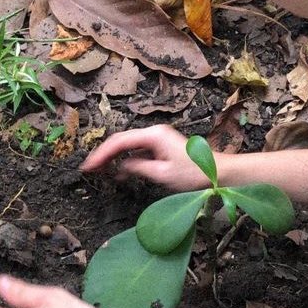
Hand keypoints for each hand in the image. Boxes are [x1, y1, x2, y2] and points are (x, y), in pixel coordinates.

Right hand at [80, 125, 209, 190]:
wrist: (219, 173)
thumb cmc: (194, 173)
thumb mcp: (162, 174)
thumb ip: (138, 168)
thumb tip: (121, 166)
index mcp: (153, 135)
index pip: (119, 142)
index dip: (101, 154)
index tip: (89, 167)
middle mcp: (154, 132)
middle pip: (121, 140)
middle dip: (104, 154)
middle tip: (88, 169)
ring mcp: (158, 139)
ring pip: (128, 145)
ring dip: (113, 157)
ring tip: (98, 171)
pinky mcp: (161, 147)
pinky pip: (138, 151)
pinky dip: (126, 160)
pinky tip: (119, 172)